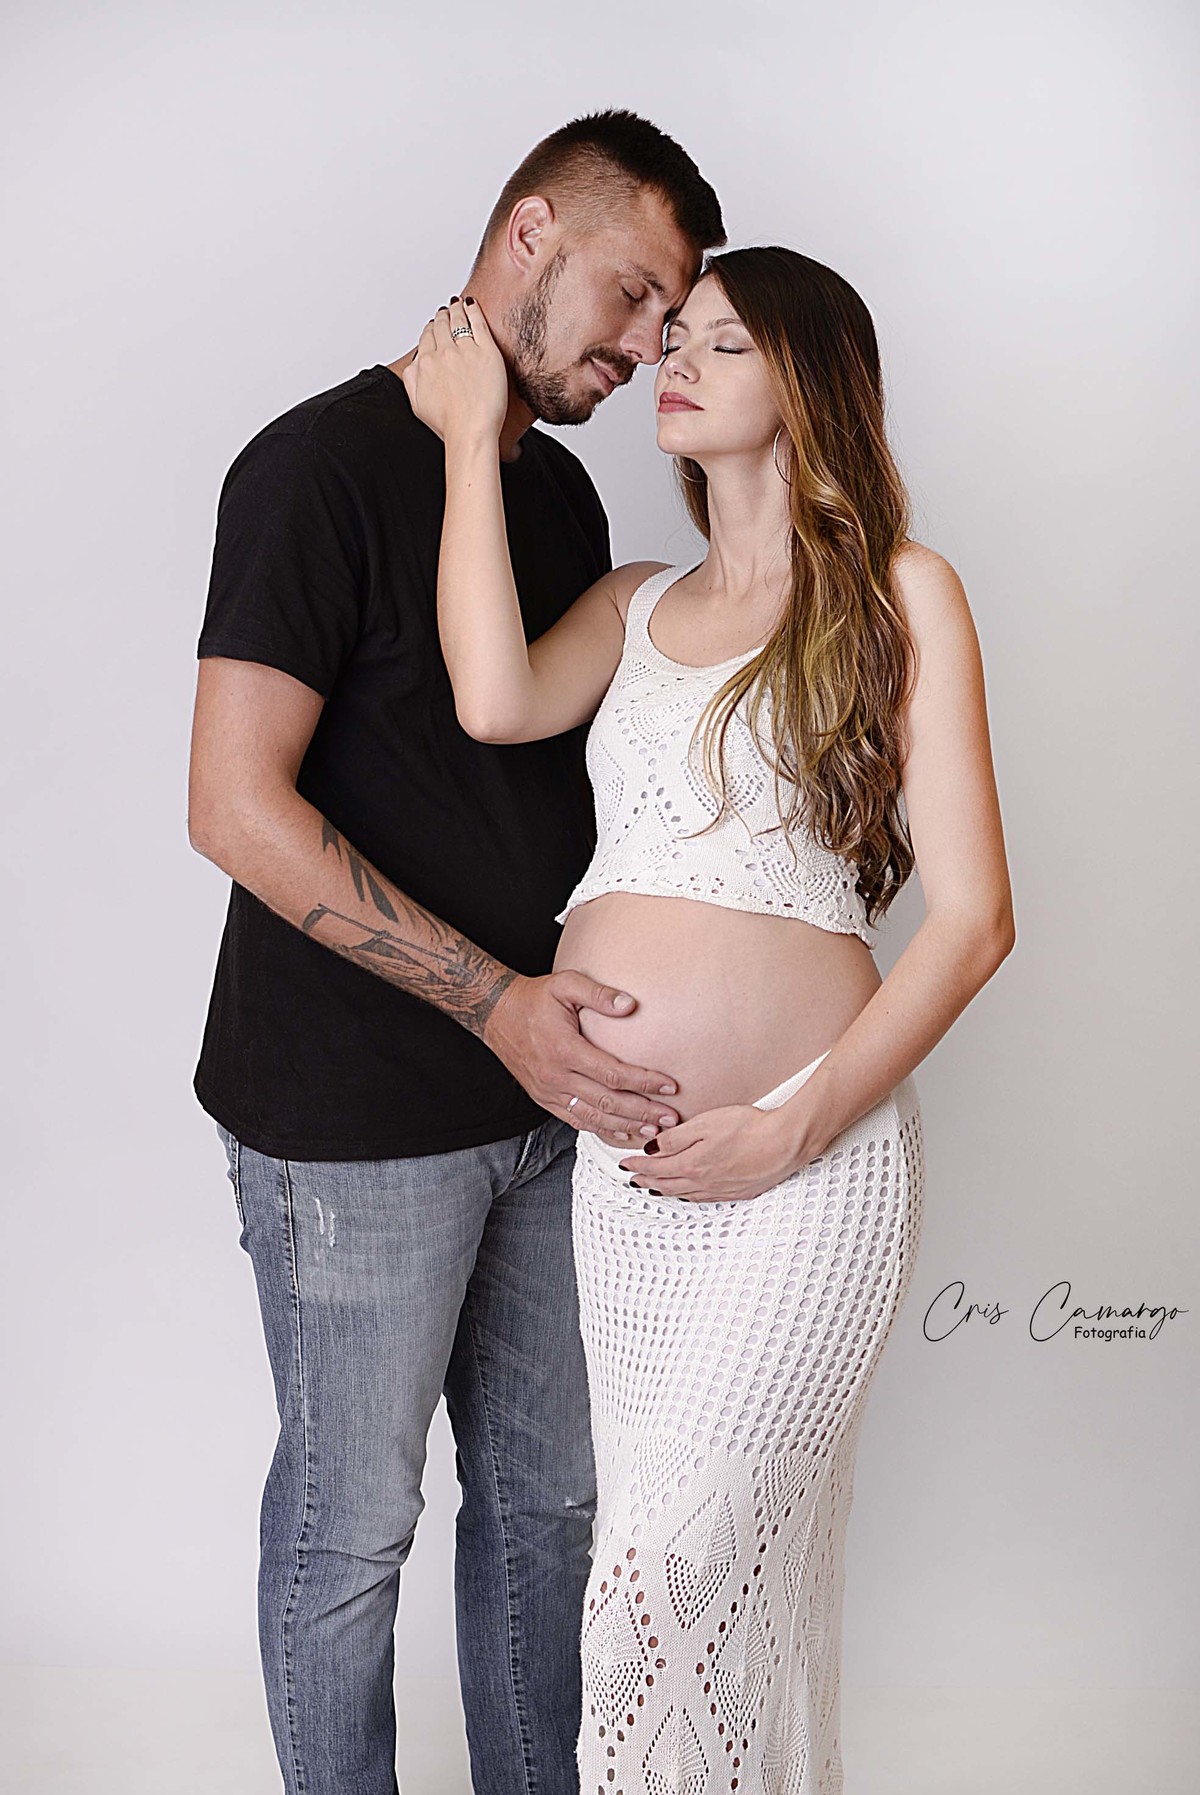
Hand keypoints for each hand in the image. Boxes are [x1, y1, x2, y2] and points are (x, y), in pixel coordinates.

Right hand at [401, 295, 508, 444]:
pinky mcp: (486, 352)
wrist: (470, 432)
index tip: (435, 325)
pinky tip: (472, 305)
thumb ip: (411, 378)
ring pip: (458, 321)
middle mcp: (443, 353)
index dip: (431, 328)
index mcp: (425, 364)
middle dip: (443, 316)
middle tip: (447, 311)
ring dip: (456, 310)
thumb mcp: (417, 403)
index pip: (427, 336)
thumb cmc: (448, 424)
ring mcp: (465, 351)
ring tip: (458, 305)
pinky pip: (478, 323)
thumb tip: (414, 364)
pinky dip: (473, 311)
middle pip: (441, 325)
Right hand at [480, 970, 681, 1141]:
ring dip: (626, 1126)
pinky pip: (576, 1121)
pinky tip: (622, 1133)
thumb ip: (598, 994)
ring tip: (653, 1131)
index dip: (644, 1082)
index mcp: (564, 1049)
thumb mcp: (565, 984)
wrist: (497, 1014)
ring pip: (593, 1117)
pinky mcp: (545, 1099)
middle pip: (607, 1102)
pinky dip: (602, 1130)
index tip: (669, 1085)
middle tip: (671, 1117)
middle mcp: (556, 1076)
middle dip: (643, 1112)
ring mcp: (549, 1092)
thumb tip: (630, 1004)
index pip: (612, 1073)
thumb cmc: (534, 998)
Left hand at [618, 1102, 814, 1202]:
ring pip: (684, 1194)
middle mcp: (702, 1182)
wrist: (784, 1144)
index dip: (638, 1165)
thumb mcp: (705, 1124)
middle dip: (646, 1180)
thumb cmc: (748, 1128)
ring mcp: (720, 1190)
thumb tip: (653, 1148)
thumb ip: (676, 1137)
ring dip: (665, 1191)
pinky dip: (688, 1196)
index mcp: (691, 1164)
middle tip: (632, 1179)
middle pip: (666, 1184)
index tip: (625, 1163)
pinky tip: (688, 1193)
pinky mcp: (737, 1192)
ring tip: (654, 1188)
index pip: (655, 1167)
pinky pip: (703, 1198)